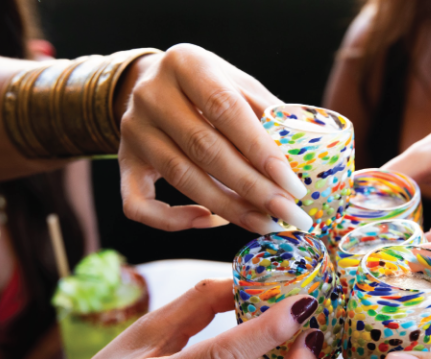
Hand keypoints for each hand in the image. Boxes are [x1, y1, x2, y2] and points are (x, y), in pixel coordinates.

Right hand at [116, 44, 311, 233]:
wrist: (148, 83)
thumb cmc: (207, 88)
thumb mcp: (238, 85)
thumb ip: (267, 114)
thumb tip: (305, 157)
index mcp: (187, 64)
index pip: (227, 110)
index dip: (262, 151)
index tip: (294, 185)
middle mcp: (152, 94)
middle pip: (206, 150)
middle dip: (253, 189)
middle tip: (289, 214)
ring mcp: (134, 130)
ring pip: (182, 178)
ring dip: (228, 208)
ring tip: (265, 223)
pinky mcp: (124, 162)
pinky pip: (138, 204)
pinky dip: (173, 221)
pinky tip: (208, 221)